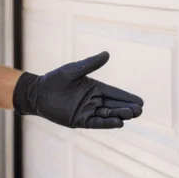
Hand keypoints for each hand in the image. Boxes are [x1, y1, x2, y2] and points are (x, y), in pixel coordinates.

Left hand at [12, 51, 143, 129]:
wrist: (37, 92)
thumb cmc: (55, 79)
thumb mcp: (74, 70)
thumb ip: (90, 64)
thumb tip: (107, 54)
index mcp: (94, 88)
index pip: (114, 93)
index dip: (127, 97)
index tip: (141, 102)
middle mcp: (93, 101)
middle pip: (114, 105)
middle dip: (127, 108)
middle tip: (140, 110)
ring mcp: (87, 111)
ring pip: (107, 115)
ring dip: (119, 115)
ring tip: (132, 115)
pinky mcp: (79, 120)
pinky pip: (95, 123)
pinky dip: (106, 123)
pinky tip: (118, 123)